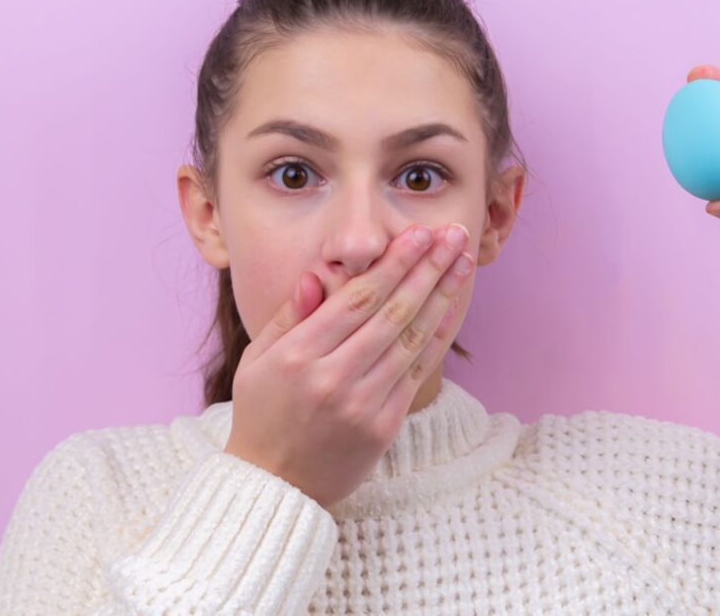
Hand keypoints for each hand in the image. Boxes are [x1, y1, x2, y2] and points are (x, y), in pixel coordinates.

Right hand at [224, 222, 472, 509]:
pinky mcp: (384, 426)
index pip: (357, 299)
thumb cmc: (263, 412)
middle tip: (451, 234)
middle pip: (392, 312)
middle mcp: (333, 378)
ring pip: (411, 338)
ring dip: (442, 294)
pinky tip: (452, 306)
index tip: (418, 234)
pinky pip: (417, 371)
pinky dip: (438, 335)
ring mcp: (362, 404)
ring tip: (462, 260)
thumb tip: (316, 276)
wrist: (276, 485)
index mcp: (298, 357)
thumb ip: (288, 316)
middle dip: (427, 267)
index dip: (393, 263)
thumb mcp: (257, 360)